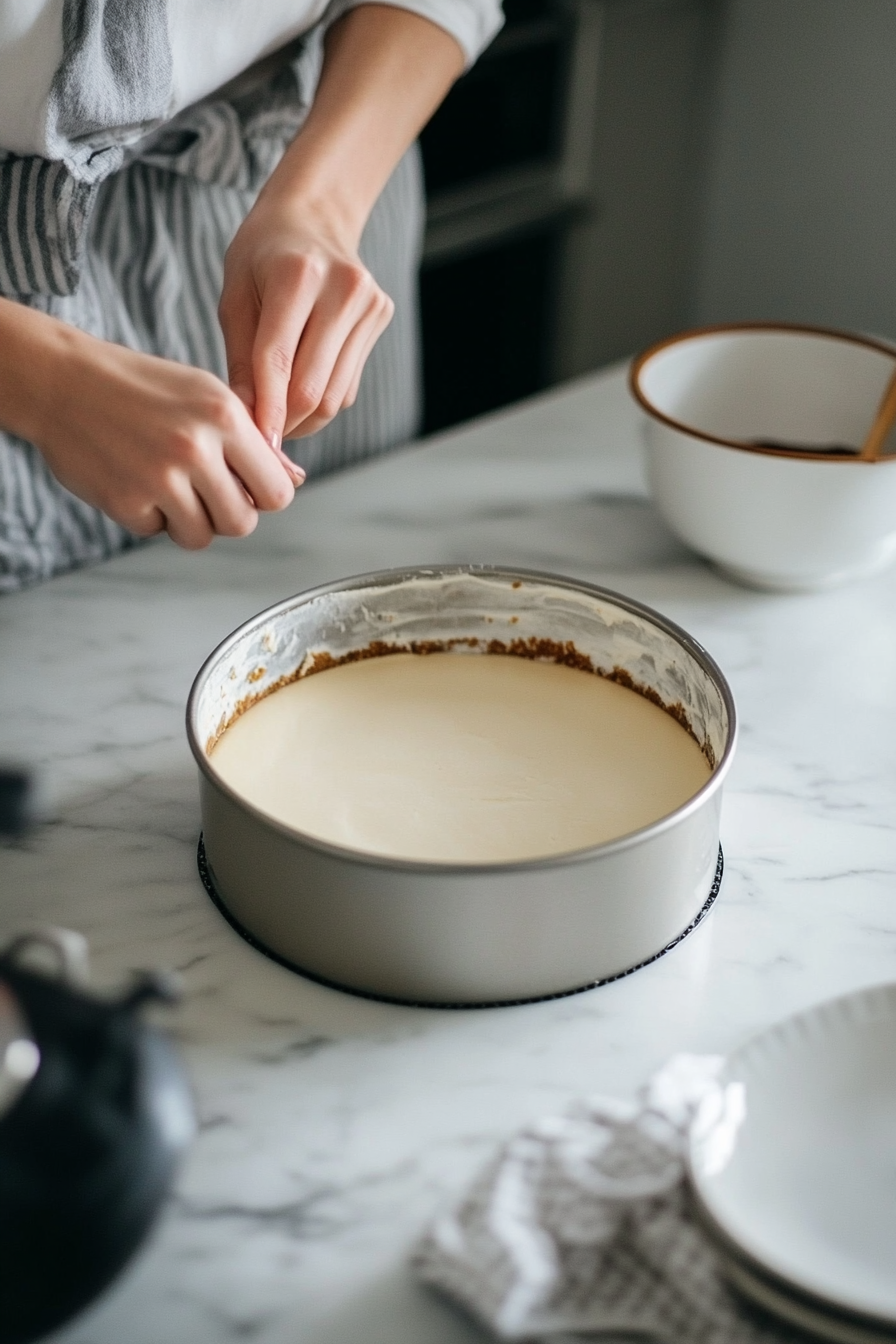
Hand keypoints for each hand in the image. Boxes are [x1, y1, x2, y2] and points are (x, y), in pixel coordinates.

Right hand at [32, 327, 302, 548]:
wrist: (61, 380)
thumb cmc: (142, 388)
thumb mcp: (205, 396)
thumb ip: (253, 441)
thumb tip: (296, 479)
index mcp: (226, 416)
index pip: (278, 492)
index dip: (264, 496)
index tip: (245, 486)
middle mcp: (196, 447)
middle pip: (243, 523)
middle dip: (226, 514)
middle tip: (203, 491)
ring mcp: (159, 477)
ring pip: (201, 537)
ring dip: (189, 522)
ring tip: (170, 488)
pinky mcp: (126, 501)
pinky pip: (157, 532)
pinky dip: (149, 516)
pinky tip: (134, 481)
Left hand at [217, 4, 464, 449]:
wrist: (312, 215)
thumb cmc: (261, 257)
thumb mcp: (236, 297)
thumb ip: (241, 360)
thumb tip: (249, 422)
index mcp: (296, 274)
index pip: (277, 361)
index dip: (263, 411)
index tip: (251, 445)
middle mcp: (342, 288)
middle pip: (311, 389)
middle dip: (284, 423)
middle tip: (260, 438)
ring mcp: (369, 303)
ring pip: (333, 395)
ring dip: (303, 419)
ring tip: (278, 417)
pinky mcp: (381, 316)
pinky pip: (347, 384)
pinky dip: (322, 399)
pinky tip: (302, 387)